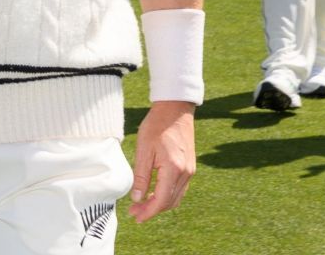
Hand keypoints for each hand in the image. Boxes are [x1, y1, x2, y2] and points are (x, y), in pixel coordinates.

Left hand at [129, 102, 195, 222]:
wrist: (175, 109)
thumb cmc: (157, 125)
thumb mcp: (144, 150)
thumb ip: (141, 176)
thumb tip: (137, 198)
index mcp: (174, 169)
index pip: (162, 200)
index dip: (148, 212)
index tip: (135, 217)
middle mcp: (185, 173)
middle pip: (170, 202)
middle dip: (152, 210)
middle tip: (134, 211)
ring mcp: (190, 171)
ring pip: (176, 197)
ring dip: (160, 204)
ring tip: (142, 204)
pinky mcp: (190, 167)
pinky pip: (179, 188)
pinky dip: (167, 195)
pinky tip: (154, 193)